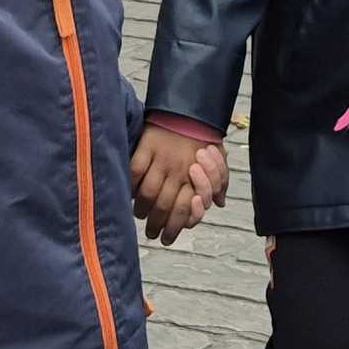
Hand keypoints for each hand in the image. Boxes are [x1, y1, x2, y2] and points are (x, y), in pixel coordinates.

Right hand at [131, 123, 227, 244]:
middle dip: (156, 225)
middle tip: (151, 234)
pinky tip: (129, 195)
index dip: (176, 226)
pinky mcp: (146, 147)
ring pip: (148, 193)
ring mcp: (161, 159)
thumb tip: (219, 203)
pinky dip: (131, 186)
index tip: (168, 238)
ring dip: (142, 210)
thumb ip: (219, 182)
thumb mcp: (218, 160)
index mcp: (197, 175)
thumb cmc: (202, 138)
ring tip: (140, 217)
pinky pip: (135, 171)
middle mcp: (179, 169)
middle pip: (164, 206)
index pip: (186, 207)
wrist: (188, 110)